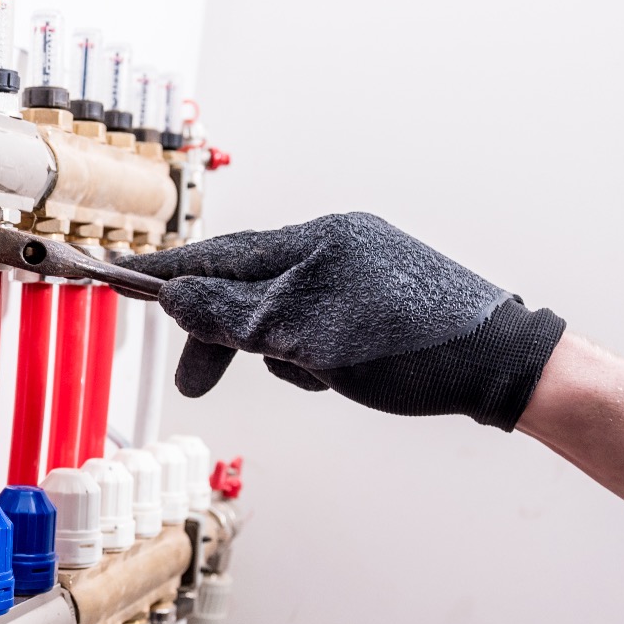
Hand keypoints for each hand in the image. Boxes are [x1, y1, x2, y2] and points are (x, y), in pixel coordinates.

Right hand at [136, 212, 566, 429]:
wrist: (503, 365)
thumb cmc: (411, 347)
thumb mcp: (305, 336)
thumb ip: (234, 315)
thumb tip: (176, 295)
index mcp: (316, 240)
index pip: (221, 254)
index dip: (168, 272)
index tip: (120, 276)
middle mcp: (337, 244)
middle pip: (249, 285)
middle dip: (222, 334)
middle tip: (196, 384)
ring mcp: (362, 270)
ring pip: (283, 311)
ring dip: (276, 350)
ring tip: (309, 376)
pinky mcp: (384, 300)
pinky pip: (318, 323)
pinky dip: (310, 353)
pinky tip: (335, 375)